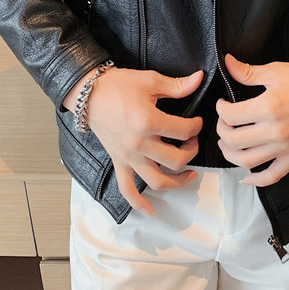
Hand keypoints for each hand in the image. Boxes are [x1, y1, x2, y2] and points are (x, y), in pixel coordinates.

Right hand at [62, 66, 203, 215]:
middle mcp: (139, 144)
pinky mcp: (119, 161)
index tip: (197, 121)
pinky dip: (139, 203)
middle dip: (192, 150)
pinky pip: (127, 189)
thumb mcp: (150, 80)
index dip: (197, 126)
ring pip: (158, 180)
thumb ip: (177, 85)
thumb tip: (199, 79)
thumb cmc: (118, 85)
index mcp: (148, 122)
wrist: (89, 94)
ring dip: (178, 182)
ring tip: (191, 174)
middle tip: (192, 140)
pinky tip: (151, 210)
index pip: (184, 131)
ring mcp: (129, 156)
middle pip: (176, 159)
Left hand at [216, 53, 288, 186]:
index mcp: (269, 108)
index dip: (220, 109)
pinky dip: (256, 180)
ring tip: (227, 144)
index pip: (230, 116)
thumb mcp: (276, 71)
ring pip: (246, 161)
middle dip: (222, 130)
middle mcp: (275, 131)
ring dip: (230, 154)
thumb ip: (248, 72)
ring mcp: (285, 148)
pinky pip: (272, 176)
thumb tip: (227, 63)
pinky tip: (246, 177)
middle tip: (224, 121)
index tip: (223, 104)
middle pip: (233, 140)